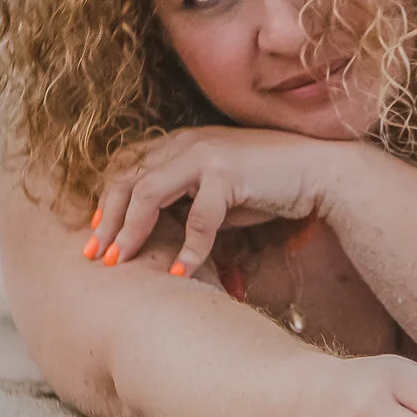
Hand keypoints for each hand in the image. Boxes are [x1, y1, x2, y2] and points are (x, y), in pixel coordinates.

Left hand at [84, 126, 346, 276]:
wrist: (320, 172)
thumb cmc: (268, 186)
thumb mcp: (215, 194)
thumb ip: (183, 205)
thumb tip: (154, 235)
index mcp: (180, 143)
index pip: (127, 167)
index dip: (106, 199)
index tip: (96, 233)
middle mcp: (186, 143)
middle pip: (126, 179)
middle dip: (107, 220)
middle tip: (97, 256)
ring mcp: (205, 154)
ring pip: (148, 193)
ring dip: (131, 231)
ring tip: (122, 263)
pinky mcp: (228, 173)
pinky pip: (198, 218)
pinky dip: (187, 249)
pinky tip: (180, 273)